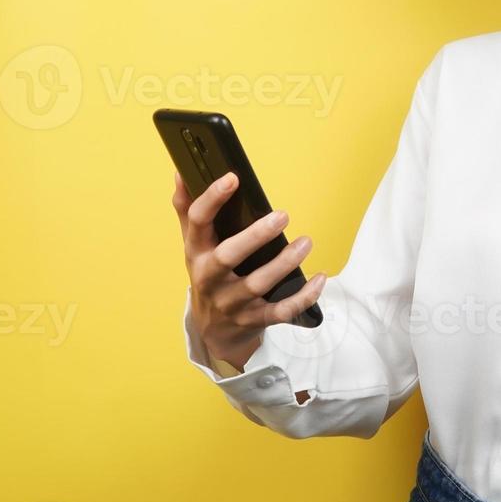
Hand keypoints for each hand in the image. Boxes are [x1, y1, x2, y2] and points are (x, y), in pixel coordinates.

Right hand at [172, 169, 325, 386]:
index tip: (233, 178)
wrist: (212, 329)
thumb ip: (187, 208)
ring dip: (284, 263)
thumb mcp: (193, 244)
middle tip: (283, 215)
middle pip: (228, 256)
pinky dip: (303, 296)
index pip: (197, 221)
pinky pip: (280, 311)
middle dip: (256, 236)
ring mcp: (232, 302)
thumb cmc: (207, 273)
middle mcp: (210, 278)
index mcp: (195, 252)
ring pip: (258, 284)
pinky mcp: (254, 319)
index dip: (212, 198)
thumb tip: (181, 172)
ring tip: (306, 242)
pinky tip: (319, 278)